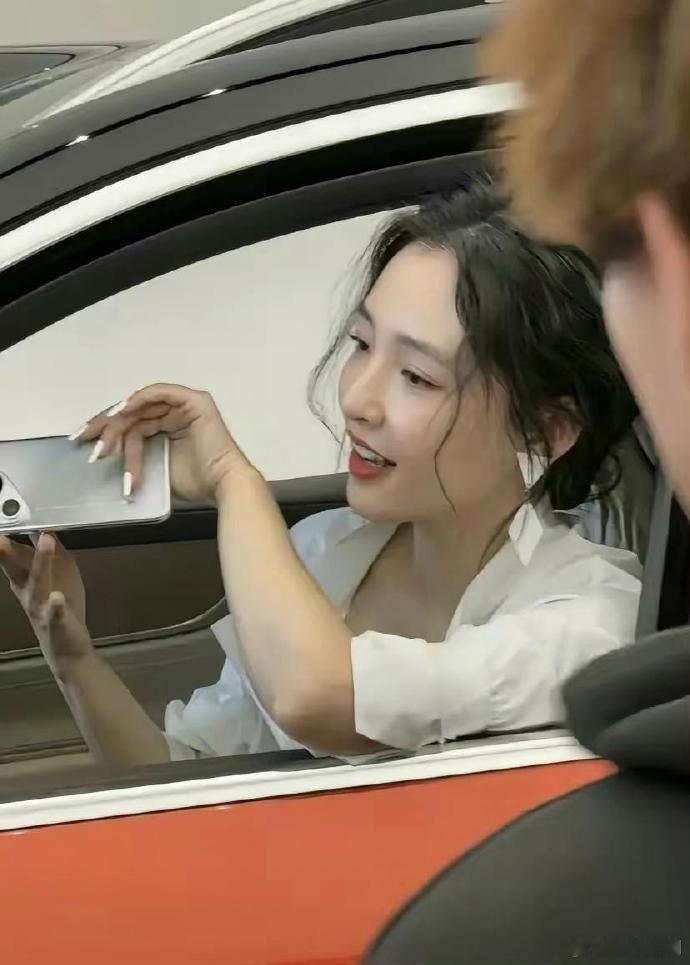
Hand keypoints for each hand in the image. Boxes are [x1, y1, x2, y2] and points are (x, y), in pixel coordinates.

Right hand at [0, 533, 92, 677]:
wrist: (66, 650)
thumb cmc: (56, 612)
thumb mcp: (47, 585)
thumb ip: (41, 561)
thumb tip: (41, 533)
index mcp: (26, 584)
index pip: (12, 560)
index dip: (5, 544)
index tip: (2, 527)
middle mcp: (29, 594)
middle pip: (17, 570)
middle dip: (8, 552)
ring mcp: (41, 609)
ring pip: (38, 585)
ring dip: (41, 563)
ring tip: (45, 541)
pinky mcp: (57, 622)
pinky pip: (55, 614)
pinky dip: (55, 607)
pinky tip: (56, 598)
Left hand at [75, 384, 251, 502]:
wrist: (222, 486)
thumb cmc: (195, 483)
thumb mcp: (154, 466)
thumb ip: (136, 454)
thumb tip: (105, 453)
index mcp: (170, 427)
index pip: (132, 422)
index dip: (106, 430)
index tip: (84, 441)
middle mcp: (177, 412)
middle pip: (133, 412)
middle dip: (105, 426)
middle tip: (85, 439)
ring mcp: (186, 405)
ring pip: (141, 406)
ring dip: (118, 422)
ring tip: (103, 443)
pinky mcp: (195, 401)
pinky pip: (159, 392)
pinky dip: (138, 399)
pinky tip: (122, 413)